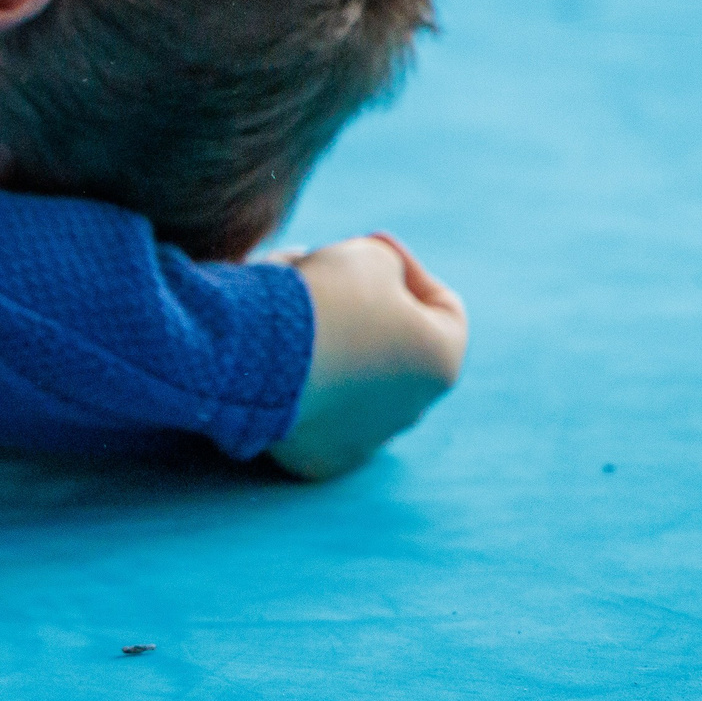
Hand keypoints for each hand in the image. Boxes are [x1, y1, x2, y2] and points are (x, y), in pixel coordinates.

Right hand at [264, 233, 467, 481]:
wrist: (258, 356)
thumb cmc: (326, 300)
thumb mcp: (368, 255)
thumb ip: (386, 264)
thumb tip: (372, 284)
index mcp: (440, 361)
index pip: (443, 305)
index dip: (408, 266)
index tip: (369, 242)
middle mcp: (410, 410)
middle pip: (392, 344)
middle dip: (361, 305)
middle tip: (321, 272)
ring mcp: (363, 441)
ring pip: (351, 381)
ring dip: (329, 343)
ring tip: (286, 305)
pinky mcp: (316, 458)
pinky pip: (311, 411)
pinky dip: (296, 382)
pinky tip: (271, 354)